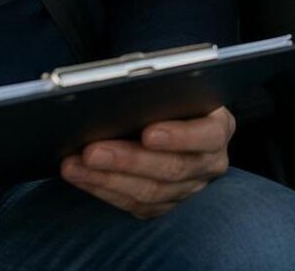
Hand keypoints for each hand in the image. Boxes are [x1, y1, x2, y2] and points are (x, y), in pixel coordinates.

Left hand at [60, 106, 235, 218]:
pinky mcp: (166, 205)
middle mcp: (211, 162)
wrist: (177, 122)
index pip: (207, 135)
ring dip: (107, 179)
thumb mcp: (177, 89)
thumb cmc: (173, 97)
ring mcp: (189, 188)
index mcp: (220, 127)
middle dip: (129, 160)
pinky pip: (135, 206)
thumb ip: (161, 93)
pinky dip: (104, 191)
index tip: (148, 132)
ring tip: (75, 164)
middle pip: (173, 168)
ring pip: (150, 192)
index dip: (179, 136)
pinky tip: (81, 177)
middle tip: (92, 150)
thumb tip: (124, 95)